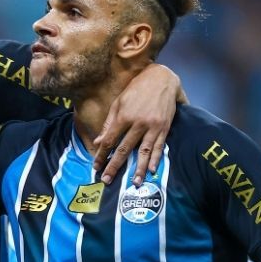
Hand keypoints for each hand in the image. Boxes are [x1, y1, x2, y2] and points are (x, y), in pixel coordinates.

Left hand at [93, 63, 183, 185]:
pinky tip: (153, 170)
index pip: (109, 141)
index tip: (96, 167)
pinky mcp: (164, 127)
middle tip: (107, 180)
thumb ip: (108, 123)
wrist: (162, 78)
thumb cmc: (136, 89)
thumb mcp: (118, 102)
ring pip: (144, 151)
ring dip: (139, 168)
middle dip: (115, 166)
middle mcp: (138, 123)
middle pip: (124, 149)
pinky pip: (160, 146)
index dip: (101, 155)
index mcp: (123, 117)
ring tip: (134, 183)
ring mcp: (153, 126)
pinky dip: (156, 158)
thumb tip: (97, 142)